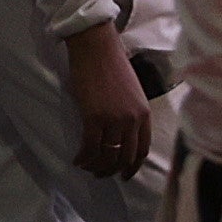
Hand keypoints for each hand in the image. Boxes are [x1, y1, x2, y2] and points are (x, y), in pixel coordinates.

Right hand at [65, 25, 153, 181]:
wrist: (96, 46)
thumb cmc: (111, 64)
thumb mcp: (132, 91)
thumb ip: (131, 113)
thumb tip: (121, 133)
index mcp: (144, 113)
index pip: (142, 149)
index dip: (133, 166)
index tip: (124, 175)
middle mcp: (132, 119)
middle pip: (125, 156)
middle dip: (112, 170)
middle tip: (100, 174)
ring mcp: (114, 119)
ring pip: (107, 155)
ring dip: (96, 166)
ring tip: (87, 167)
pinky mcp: (94, 117)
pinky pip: (90, 147)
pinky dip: (83, 157)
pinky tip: (77, 159)